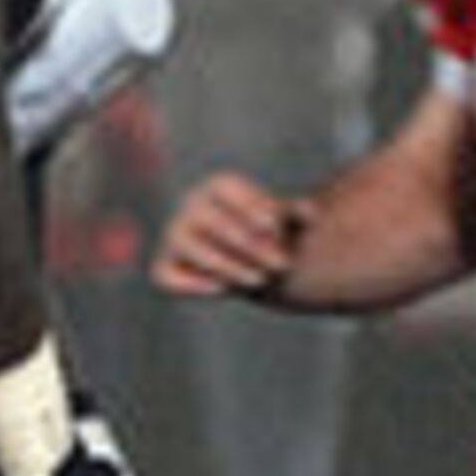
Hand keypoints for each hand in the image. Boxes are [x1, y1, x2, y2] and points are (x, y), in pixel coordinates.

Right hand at [150, 169, 308, 299]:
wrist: (252, 259)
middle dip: (249, 245)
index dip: (249, 205)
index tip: (275, 226)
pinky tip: (222, 289)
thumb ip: (298, 215)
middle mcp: (190, 207)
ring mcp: (175, 238)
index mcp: (217, 186)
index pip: (226, 189)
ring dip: (226, 265)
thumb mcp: (290, 222)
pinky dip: (189, 283)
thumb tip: (309, 212)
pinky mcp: (166, 268)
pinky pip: (166, 276)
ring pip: (190, 247)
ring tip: (260, 279)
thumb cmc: (271, 235)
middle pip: (211, 221)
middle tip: (282, 265)